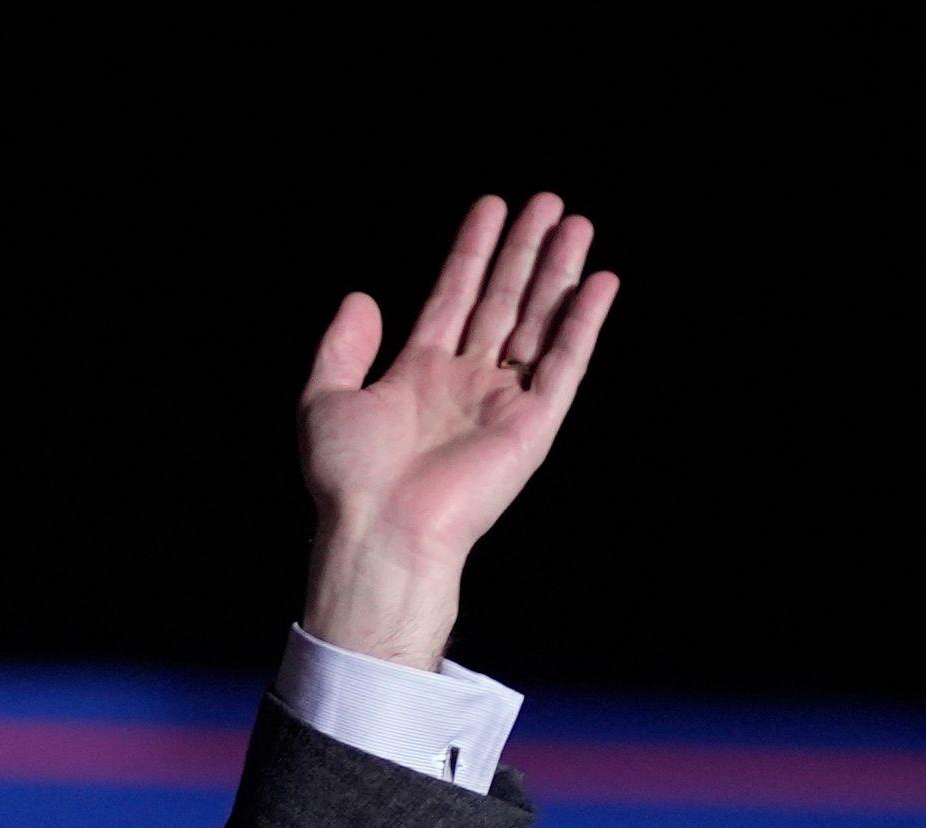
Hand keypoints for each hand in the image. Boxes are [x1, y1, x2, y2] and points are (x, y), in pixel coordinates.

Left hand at [298, 194, 618, 669]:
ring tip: (576, 222)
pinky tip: (600, 281)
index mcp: (419, 373)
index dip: (472, 251)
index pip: (453, 295)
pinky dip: (583, 323)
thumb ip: (342, 347)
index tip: (491, 207)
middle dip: (524, 250)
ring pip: (538, 321)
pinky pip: (565, 364)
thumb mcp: (325, 398)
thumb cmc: (348, 476)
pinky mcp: (533, 425)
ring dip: (558, 273)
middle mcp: (465, 382)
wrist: (381, 529)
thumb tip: (360, 297)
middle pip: (503, 300)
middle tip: (547, 201)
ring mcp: (502, 401)